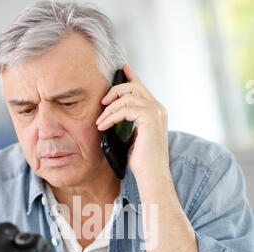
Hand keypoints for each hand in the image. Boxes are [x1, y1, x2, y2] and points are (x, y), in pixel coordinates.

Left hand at [96, 64, 169, 180]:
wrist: (152, 175)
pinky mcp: (150, 117)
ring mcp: (156, 112)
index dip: (132, 76)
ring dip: (109, 109)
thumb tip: (114, 117)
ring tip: (100, 122)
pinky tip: (103, 125)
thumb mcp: (133, 138)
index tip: (122, 68)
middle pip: (134, 86)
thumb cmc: (143, 162)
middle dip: (115, 90)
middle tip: (102, 102)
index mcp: (156, 112)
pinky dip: (111, 117)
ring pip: (127, 96)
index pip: (142, 88)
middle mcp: (158, 109)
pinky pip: (125, 109)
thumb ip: (129, 124)